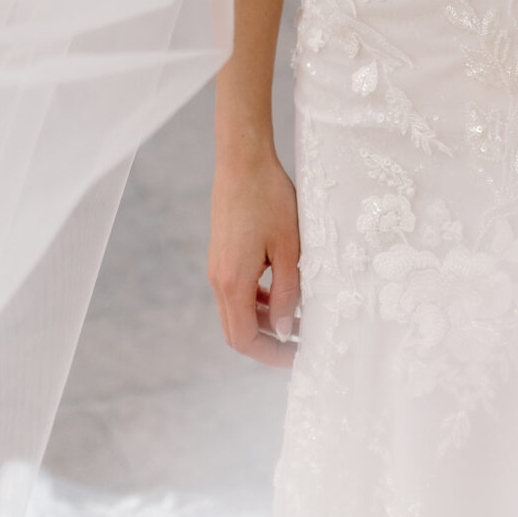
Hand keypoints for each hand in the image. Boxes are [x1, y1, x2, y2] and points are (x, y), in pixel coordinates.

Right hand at [208, 143, 301, 367]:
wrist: (243, 160)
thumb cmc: (269, 199)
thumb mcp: (288, 248)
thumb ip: (287, 293)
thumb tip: (286, 330)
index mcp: (233, 283)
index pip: (244, 339)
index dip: (271, 354)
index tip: (298, 357)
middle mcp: (219, 280)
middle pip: (237, 331)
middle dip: (268, 343)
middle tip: (300, 345)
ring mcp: (217, 266)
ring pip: (237, 311)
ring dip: (264, 321)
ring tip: (299, 318)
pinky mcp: (222, 254)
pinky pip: (237, 291)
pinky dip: (257, 300)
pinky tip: (282, 292)